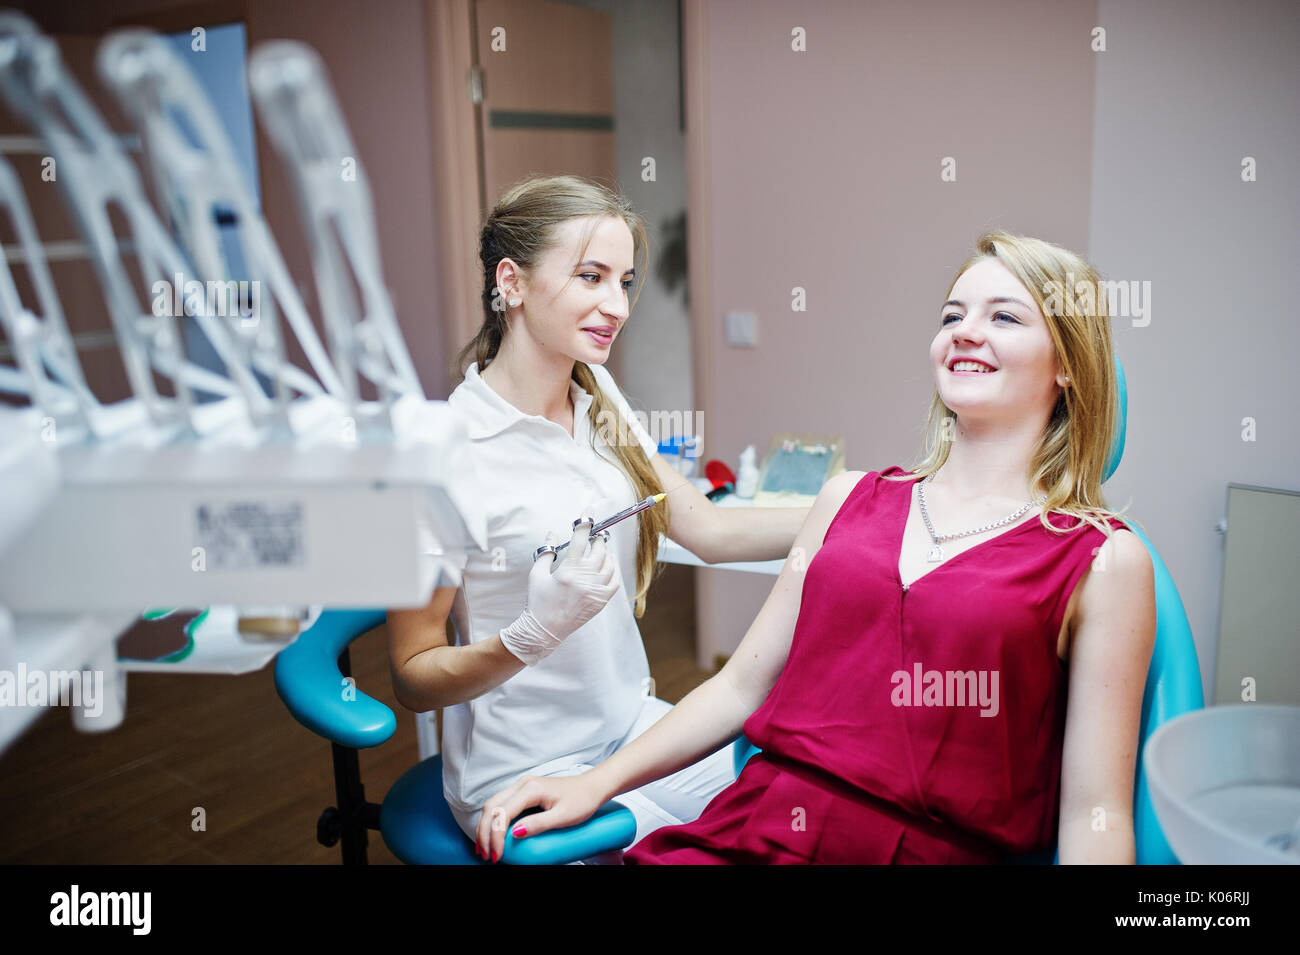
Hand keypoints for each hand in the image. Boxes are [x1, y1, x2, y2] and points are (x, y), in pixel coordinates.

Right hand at [474, 771, 607, 862]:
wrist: (592, 786)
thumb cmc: (582, 800)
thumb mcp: (563, 816)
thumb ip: (539, 824)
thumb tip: (515, 833)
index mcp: (531, 789)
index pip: (503, 813)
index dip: (495, 837)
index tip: (497, 856)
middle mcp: (522, 784)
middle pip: (491, 807)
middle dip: (484, 832)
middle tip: (486, 855)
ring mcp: (522, 785)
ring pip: (493, 804)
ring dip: (485, 826)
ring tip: (485, 848)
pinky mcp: (523, 790)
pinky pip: (500, 804)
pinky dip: (492, 820)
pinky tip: (493, 834)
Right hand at [498, 520, 621, 664]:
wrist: (545, 631)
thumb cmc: (538, 602)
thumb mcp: (536, 574)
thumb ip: (546, 553)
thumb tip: (552, 534)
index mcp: (568, 571)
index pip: (581, 540)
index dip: (585, 524)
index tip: (588, 513)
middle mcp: (585, 579)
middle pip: (599, 549)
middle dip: (597, 538)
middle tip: (594, 535)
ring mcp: (595, 591)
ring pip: (609, 564)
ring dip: (606, 552)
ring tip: (600, 548)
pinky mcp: (601, 601)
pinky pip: (615, 581)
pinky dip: (614, 569)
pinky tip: (609, 564)